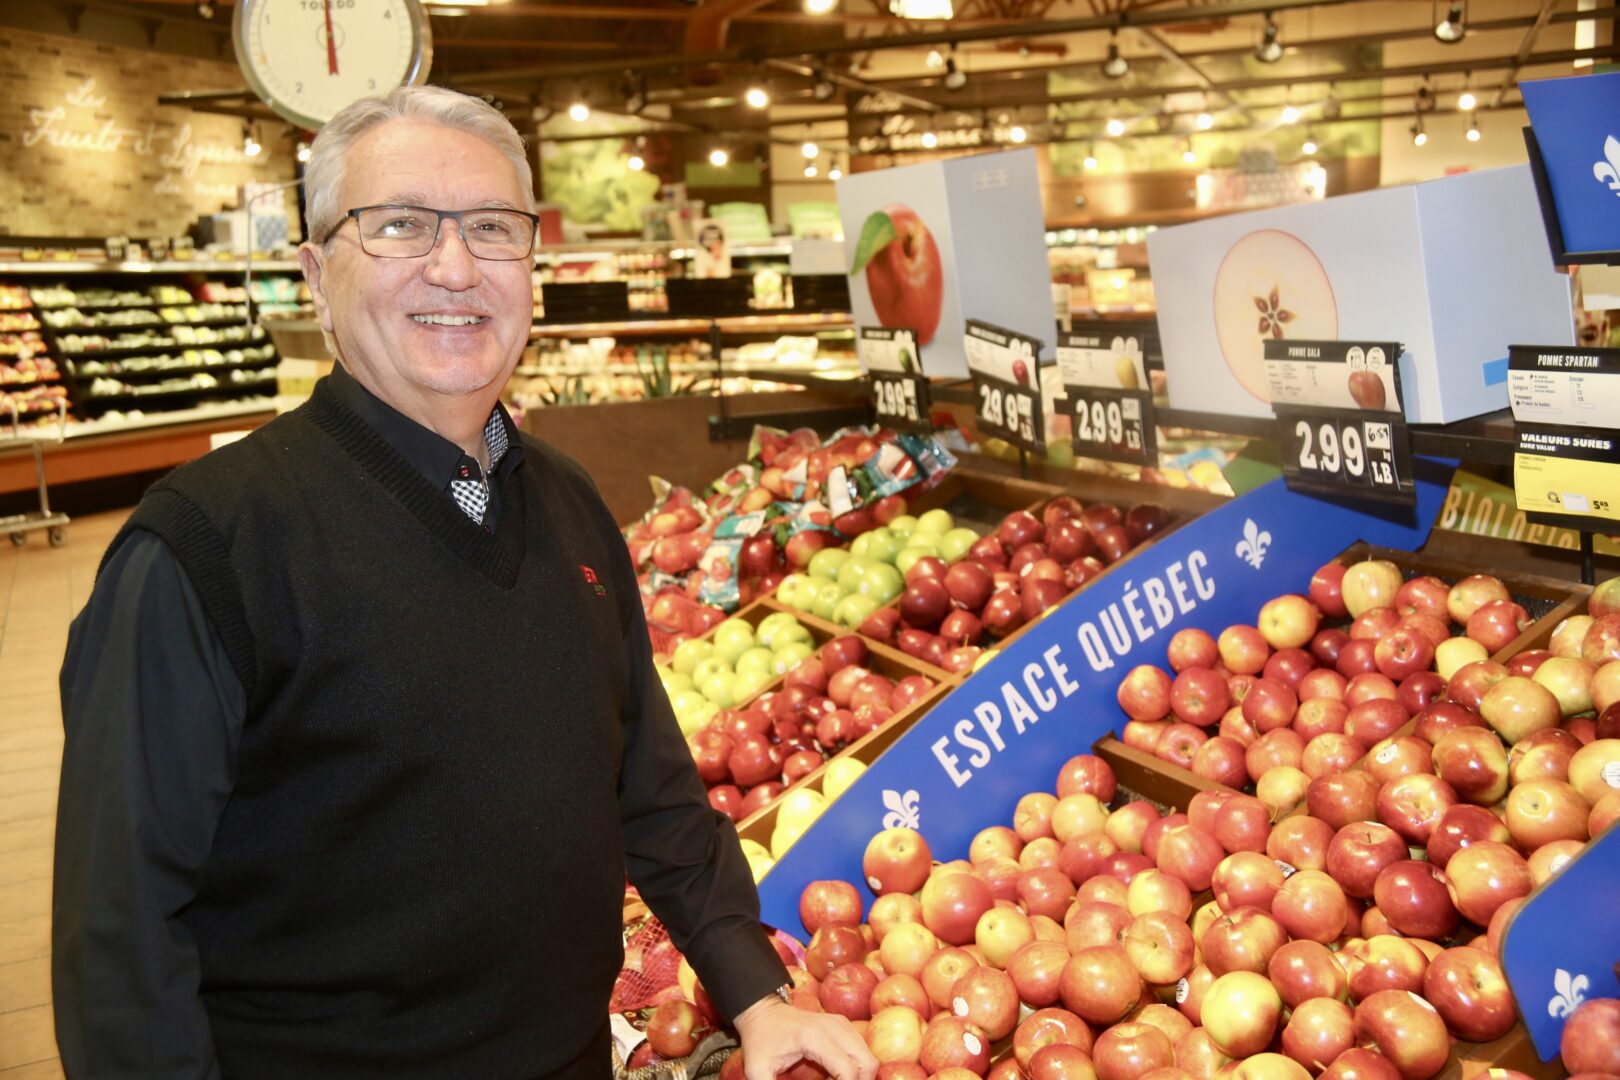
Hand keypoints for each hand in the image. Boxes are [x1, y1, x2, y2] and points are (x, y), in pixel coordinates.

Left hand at [732, 995, 876, 1079]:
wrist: (762, 1012)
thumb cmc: (760, 1041)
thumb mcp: (757, 1070)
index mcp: (815, 1037)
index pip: (848, 1070)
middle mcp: (835, 1027)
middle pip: (867, 1064)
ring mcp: (842, 1024)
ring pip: (868, 1058)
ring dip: (858, 1077)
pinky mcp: (844, 1026)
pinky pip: (862, 1052)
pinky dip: (856, 1069)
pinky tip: (836, 1077)